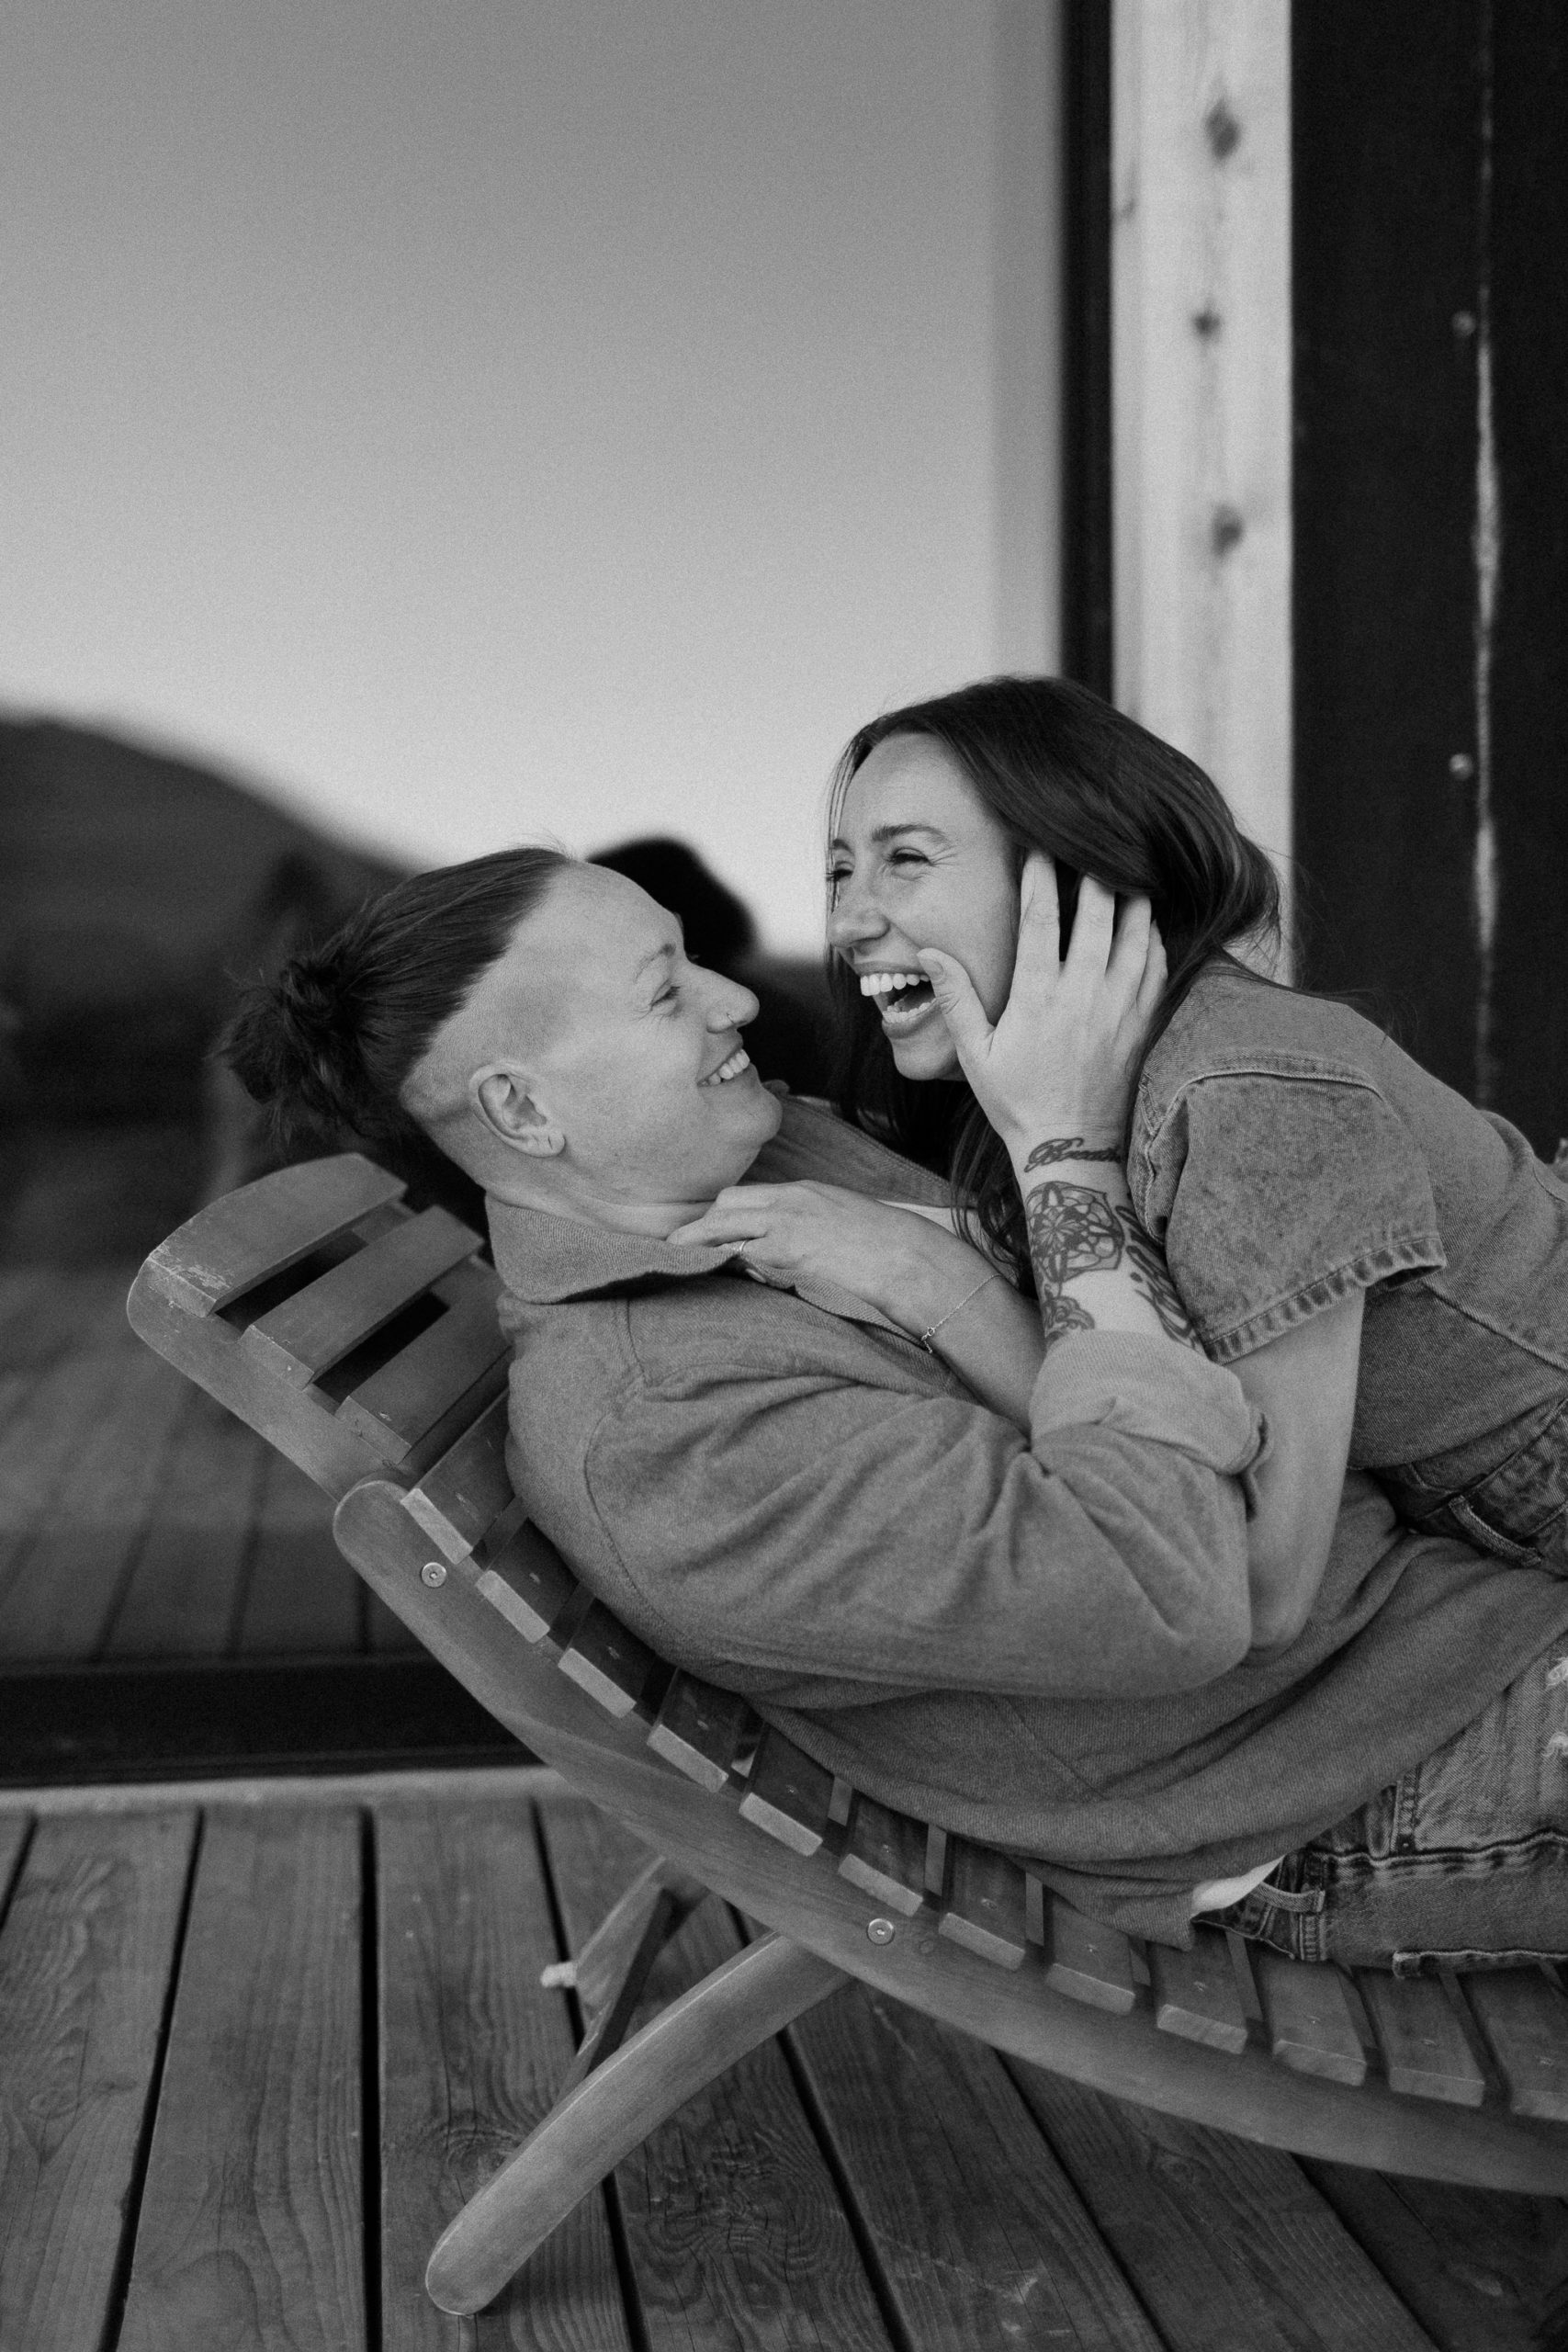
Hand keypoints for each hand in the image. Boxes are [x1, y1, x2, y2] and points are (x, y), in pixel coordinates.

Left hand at [669, 1181, 975, 1325]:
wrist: (911, 1261)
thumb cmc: (891, 1248)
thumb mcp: (849, 1222)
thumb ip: (817, 1225)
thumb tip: (801, 1249)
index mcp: (808, 1192)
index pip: (748, 1195)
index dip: (723, 1215)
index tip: (710, 1232)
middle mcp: (791, 1202)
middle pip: (726, 1204)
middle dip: (702, 1226)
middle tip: (683, 1248)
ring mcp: (786, 1226)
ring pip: (721, 1225)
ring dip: (697, 1244)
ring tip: (675, 1261)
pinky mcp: (785, 1253)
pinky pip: (735, 1253)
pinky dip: (717, 1262)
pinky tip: (704, 1275)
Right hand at [916, 855, 1165, 1156]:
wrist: (1070, 1146)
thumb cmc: (1016, 1100)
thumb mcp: (975, 1052)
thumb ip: (955, 998)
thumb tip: (930, 952)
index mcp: (1038, 998)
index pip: (1041, 921)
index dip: (1040, 877)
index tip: (1039, 848)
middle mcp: (1083, 996)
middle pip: (1097, 915)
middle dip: (1094, 873)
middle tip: (1091, 846)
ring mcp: (1119, 1008)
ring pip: (1136, 935)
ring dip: (1131, 898)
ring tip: (1126, 871)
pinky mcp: (1142, 1023)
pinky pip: (1157, 967)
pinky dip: (1154, 938)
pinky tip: (1146, 922)